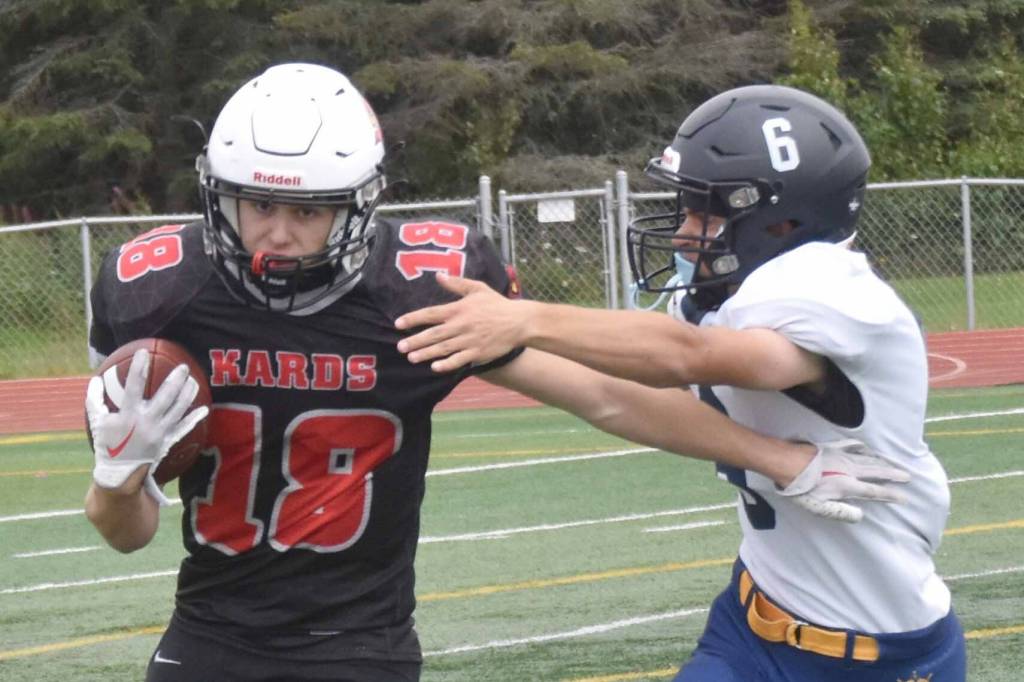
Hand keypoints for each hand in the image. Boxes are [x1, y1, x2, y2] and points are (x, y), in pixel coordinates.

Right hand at [86, 348, 207, 504]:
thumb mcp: (96, 423)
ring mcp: (159, 432)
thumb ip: (94, 401)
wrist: (120, 473)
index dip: (138, 368)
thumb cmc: (107, 446)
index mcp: (127, 415)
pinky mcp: (167, 441)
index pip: (133, 386)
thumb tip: (94, 380)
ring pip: (178, 409)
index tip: (143, 352)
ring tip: (194, 380)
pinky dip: (194, 418)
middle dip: (175, 379)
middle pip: (165, 396)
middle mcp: (145, 422)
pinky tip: (204, 409)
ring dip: (188, 394)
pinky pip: (184, 428)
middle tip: (183, 366)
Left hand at [395, 273, 527, 371]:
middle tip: (400, 347)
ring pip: (443, 348)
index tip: (398, 324)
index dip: (413, 319)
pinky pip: (459, 360)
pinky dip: (447, 364)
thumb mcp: (478, 288)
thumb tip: (439, 275)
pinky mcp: (478, 352)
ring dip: (426, 354)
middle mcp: (461, 325)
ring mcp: (469, 340)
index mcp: (459, 309)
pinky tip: (435, 367)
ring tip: (411, 358)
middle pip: (433, 334)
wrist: (519, 321)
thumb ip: (457, 284)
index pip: (431, 314)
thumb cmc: (497, 304)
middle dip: (415, 341)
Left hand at [776, 439, 910, 522]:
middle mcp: (848, 470)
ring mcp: (840, 456)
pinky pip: (851, 445)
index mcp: (847, 486)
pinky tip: (867, 447)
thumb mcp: (819, 507)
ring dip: (882, 462)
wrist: (785, 463)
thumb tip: (861, 515)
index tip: (904, 497)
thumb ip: (841, 512)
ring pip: (867, 459)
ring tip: (894, 464)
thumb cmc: (800, 488)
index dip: (890, 495)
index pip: (874, 491)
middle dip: (893, 475)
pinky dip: (862, 447)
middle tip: (908, 476)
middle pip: (876, 472)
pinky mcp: (831, 447)